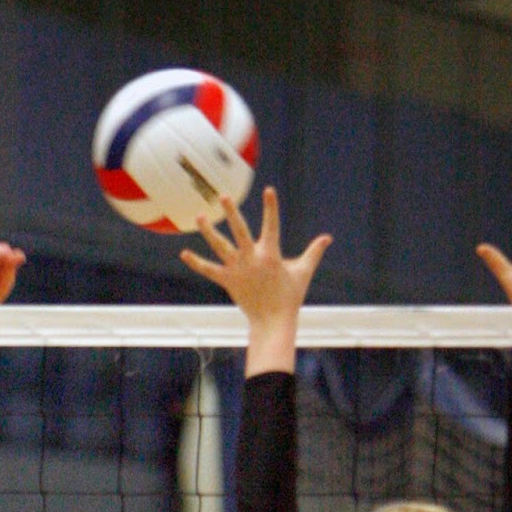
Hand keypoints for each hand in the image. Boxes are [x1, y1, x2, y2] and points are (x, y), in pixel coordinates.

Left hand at [182, 186, 331, 324]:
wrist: (273, 322)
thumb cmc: (290, 296)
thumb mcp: (303, 272)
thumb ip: (314, 252)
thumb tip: (328, 238)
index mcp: (270, 255)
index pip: (271, 225)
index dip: (270, 208)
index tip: (269, 190)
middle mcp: (252, 259)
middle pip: (240, 231)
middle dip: (232, 213)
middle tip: (223, 196)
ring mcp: (238, 270)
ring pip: (221, 247)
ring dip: (209, 232)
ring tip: (199, 217)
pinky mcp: (228, 281)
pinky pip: (210, 270)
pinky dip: (197, 263)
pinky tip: (184, 253)